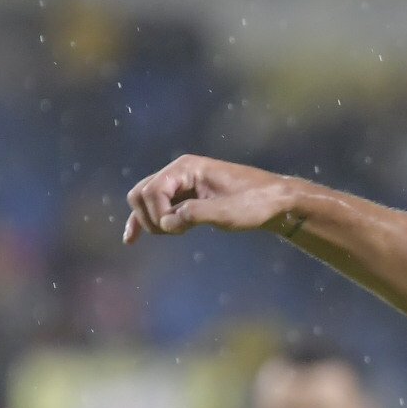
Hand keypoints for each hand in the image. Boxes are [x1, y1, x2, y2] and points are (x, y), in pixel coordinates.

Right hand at [122, 155, 304, 243]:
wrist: (274, 201)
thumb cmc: (254, 203)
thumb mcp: (227, 212)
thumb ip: (195, 215)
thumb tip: (168, 222)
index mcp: (186, 168)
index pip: (152, 190)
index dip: (160, 214)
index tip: (180, 228)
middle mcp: (178, 172)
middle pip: (140, 194)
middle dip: (150, 217)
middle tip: (176, 231)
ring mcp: (179, 184)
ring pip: (144, 201)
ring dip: (152, 222)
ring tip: (179, 232)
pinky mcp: (183, 198)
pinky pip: (155, 208)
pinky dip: (144, 222)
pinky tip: (131, 239)